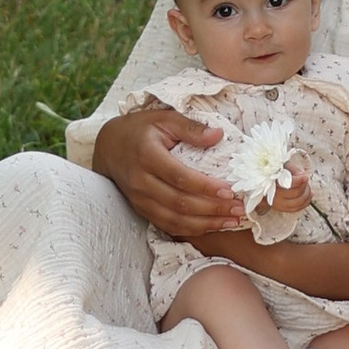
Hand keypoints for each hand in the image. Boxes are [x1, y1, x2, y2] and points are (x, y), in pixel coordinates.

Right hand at [93, 102, 263, 243]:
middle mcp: (142, 181)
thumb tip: (218, 135)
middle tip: (239, 209)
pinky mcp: (141, 210)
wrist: (109, 147)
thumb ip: (190, 127)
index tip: (230, 190)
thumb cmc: (140, 129)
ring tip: (232, 221)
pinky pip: (168, 225)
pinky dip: (191, 229)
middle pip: (180, 203)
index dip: (205, 186)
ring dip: (206, 224)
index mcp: (147, 156)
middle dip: (212, 209)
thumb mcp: (164, 119)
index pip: (179, 177)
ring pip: (175, 219)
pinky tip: (212, 226)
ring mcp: (140, 199)